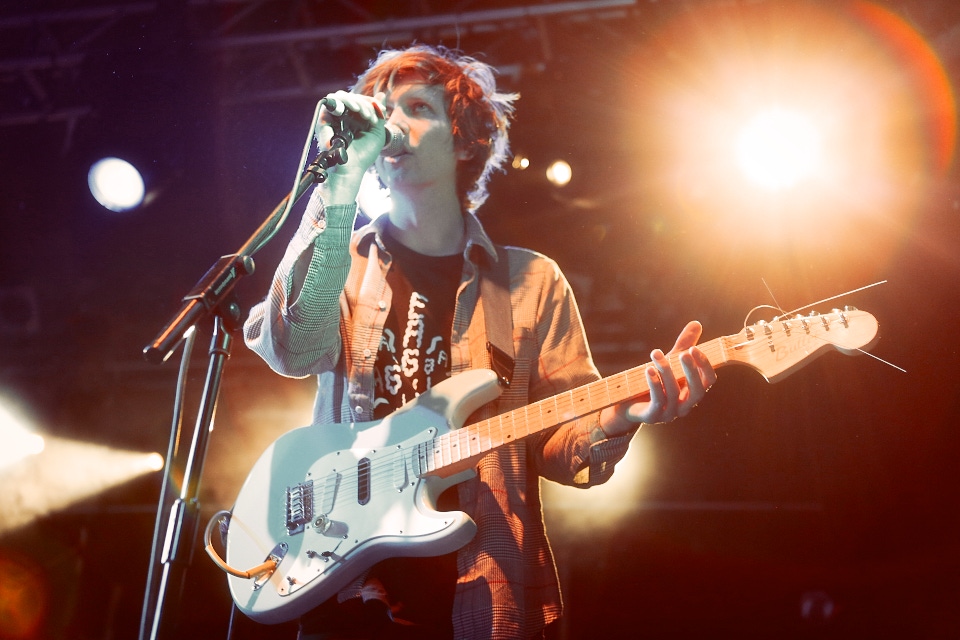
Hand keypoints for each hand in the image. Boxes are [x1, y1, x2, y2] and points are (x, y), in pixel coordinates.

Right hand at [317, 90, 386, 204]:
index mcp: (354, 119)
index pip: (360, 101)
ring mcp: (332, 117)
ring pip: (341, 96)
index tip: (381, 113)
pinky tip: (356, 111)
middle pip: (351, 97)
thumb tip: (382, 95)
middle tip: (371, 117)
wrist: (351, 169)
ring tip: (365, 114)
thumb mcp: (377, 132)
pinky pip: (331, 102)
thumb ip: (379, 114)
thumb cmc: (363, 155)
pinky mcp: (324, 119)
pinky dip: (346, 103)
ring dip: (356, 101)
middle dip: (364, 103)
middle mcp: (342, 117)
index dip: (371, 103)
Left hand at [599, 320, 716, 436]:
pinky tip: (648, 370)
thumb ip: (683, 345)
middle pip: (697, 391)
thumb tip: (696, 323)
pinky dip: (654, 385)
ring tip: (656, 354)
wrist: (627, 403)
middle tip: (683, 353)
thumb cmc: (653, 382)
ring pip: (673, 393)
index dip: (705, 366)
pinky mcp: (652, 417)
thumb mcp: (669, 362)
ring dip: (666, 371)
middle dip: (691, 371)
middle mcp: (685, 406)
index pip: (708, 381)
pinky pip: (657, 401)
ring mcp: (669, 414)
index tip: (695, 349)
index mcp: (692, 393)